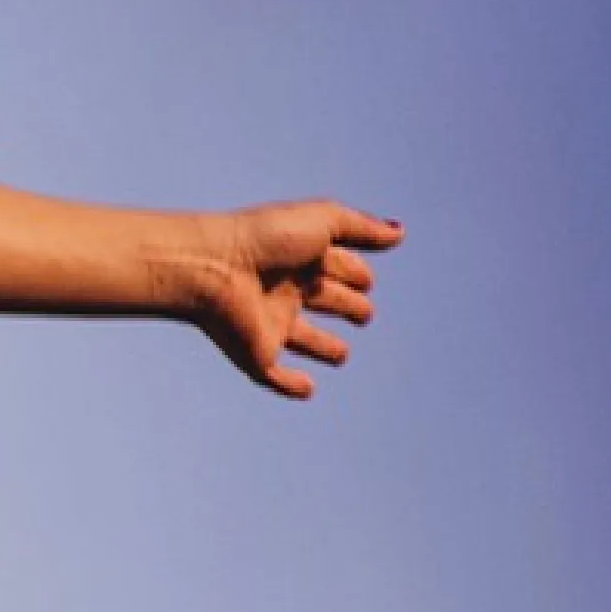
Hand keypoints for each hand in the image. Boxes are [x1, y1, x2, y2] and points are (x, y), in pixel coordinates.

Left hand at [172, 198, 402, 399]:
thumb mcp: (323, 222)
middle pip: (323, 301)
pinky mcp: (256, 352)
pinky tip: (306, 389)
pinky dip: (289, 385)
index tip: (366, 280)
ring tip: (341, 355)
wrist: (212, 269)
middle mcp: (286, 290)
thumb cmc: (266, 238)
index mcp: (300, 257)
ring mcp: (269, 323)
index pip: (337, 268)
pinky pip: (272, 374)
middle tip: (365, 313)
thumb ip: (361, 228)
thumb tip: (398, 233)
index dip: (354, 274)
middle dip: (346, 306)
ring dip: (323, 347)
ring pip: (301, 339)